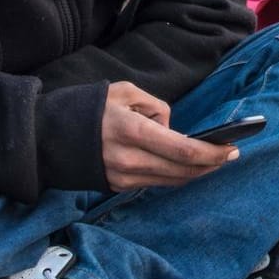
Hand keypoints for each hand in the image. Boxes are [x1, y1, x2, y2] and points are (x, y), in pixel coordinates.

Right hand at [100, 81, 235, 190]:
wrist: (47, 137)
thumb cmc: (88, 107)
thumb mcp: (123, 91)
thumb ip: (156, 107)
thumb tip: (172, 128)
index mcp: (132, 131)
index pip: (182, 149)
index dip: (211, 152)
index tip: (231, 149)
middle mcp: (129, 159)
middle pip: (183, 170)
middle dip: (211, 164)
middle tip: (230, 155)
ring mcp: (122, 177)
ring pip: (172, 181)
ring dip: (196, 172)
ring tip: (214, 161)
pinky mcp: (117, 186)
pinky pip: (155, 184)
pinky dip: (176, 176)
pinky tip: (188, 167)